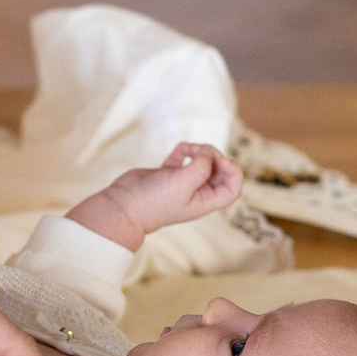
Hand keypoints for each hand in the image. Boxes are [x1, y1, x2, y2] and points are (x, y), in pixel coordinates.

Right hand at [64, 142, 243, 250]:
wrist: (123, 205)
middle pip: (219, 172)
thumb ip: (202, 166)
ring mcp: (182, 183)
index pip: (232, 188)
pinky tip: (177, 151)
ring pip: (202, 162)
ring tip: (187, 149)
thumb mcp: (184, 183)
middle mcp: (196, 193)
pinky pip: (182, 158)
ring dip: (199, 151)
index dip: (233, 172)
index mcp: (205, 201)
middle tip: (202, 152)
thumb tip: (208, 152)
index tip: (220, 161)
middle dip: (214, 157)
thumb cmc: (154, 201)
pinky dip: (183, 150)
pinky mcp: (167, 174)